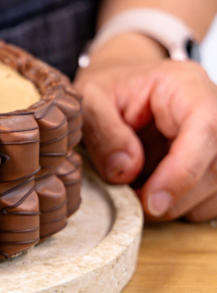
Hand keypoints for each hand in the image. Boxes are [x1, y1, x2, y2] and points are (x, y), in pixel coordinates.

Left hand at [75, 32, 216, 221]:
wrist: (118, 89)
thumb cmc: (107, 90)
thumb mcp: (89, 100)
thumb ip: (103, 131)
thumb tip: (124, 170)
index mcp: (185, 85)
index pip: (206, 128)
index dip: (183, 171)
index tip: (152, 201)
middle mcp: (213, 111)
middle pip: (216, 166)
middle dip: (175, 196)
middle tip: (132, 201)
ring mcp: (216, 140)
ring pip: (216, 189)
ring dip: (177, 204)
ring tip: (137, 192)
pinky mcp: (212, 164)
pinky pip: (210, 200)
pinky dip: (181, 207)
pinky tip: (153, 193)